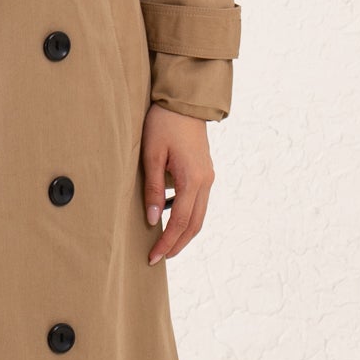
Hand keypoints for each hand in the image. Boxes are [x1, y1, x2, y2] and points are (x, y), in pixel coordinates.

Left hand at [141, 103, 212, 262]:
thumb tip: (154, 221)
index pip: (181, 222)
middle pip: (195, 224)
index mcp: (194, 179)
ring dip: (183, 232)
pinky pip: (198, 202)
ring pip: (199, 215)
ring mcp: (208, 176)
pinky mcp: (205, 172)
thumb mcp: (151, 156)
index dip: (167, 242)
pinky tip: (169, 219)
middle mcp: (206, 181)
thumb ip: (153, 189)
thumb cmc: (163, 124)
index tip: (153, 257)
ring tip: (164, 244)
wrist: (184, 101)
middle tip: (158, 258)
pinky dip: (186, 216)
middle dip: (177, 244)